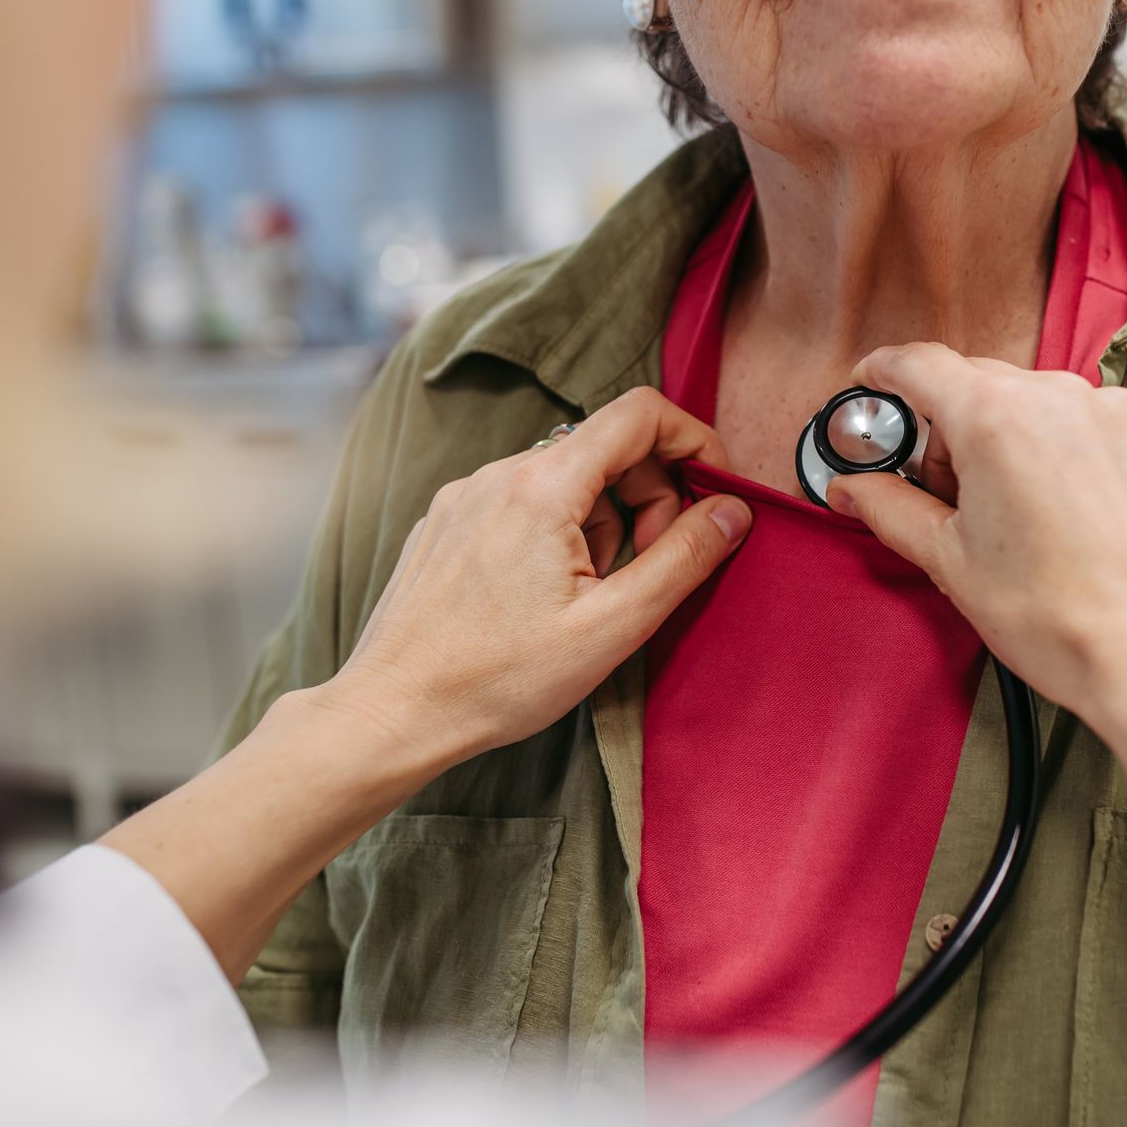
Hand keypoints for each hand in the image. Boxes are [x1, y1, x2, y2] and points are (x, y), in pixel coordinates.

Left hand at [321, 386, 751, 772]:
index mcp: (542, 487)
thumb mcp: (613, 626)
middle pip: (605, 447)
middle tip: (650, 569)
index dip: (692, 443)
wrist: (393, 713)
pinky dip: (555, 534)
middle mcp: (497, 474)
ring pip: (564, 480)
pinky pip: (520, 502)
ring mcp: (463, 496)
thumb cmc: (496, 680)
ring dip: (601, 523)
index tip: (711, 496)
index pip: (640, 413)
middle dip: (648, 498)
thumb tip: (732, 511)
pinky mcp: (444, 523)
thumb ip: (682, 559)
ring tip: (588, 597)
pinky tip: (543, 598)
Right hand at [825, 345, 1126, 873]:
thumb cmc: (1062, 621)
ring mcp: (1122, 415)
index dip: (884, 372)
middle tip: (946, 495)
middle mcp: (1062, 397)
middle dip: (953, 427)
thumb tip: (854, 487)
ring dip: (1018, 441)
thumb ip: (893, 510)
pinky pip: (1100, 430)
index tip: (872, 385)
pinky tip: (1078, 520)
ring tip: (1022, 518)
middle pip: (983, 384)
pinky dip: (1076, 457)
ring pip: (1045, 405)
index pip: (921, 364)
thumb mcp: (952, 565)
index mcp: (995, 418)